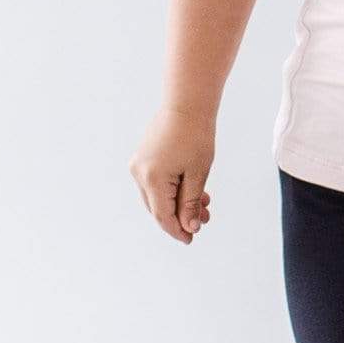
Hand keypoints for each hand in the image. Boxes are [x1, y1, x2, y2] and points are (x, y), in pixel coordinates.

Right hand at [128, 107, 215, 244]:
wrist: (187, 103)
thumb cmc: (196, 135)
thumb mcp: (198, 173)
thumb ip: (191, 203)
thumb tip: (190, 227)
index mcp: (152, 179)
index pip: (163, 216)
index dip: (177, 230)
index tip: (192, 239)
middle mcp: (139, 173)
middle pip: (158, 208)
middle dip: (180, 217)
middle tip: (203, 220)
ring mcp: (138, 164)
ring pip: (156, 196)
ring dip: (178, 203)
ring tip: (204, 204)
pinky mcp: (142, 157)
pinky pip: (155, 182)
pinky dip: (172, 190)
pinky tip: (192, 190)